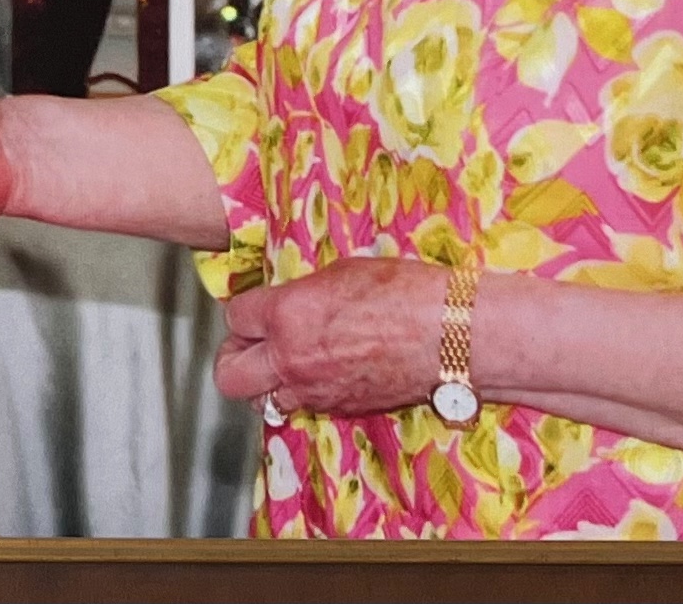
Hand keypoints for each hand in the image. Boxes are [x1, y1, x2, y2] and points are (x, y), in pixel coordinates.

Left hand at [212, 256, 446, 417]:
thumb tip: (287, 300)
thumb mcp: (341, 273)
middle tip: (249, 345)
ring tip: (285, 362)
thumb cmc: (406, 293)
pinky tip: (321, 373)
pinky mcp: (340, 409)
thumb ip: (301, 293)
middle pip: (229, 374)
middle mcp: (292, 358)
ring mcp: (315, 390)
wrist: (452, 335)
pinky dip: (302, 394)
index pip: (235, 318)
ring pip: (263, 400)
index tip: (257, 308)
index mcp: (288, 314)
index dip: (246, 312)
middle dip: (234, 357)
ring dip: (267, 382)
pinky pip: (302, 407)